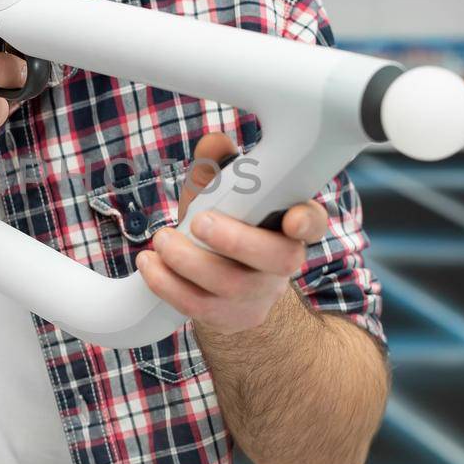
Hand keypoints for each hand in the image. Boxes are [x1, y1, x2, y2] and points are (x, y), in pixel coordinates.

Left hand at [134, 131, 330, 335]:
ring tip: (161, 240)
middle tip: (199, 221)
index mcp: (289, 227)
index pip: (313, 223)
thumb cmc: (225, 226)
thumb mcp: (221, 194)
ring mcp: (258, 295)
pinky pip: (200, 307)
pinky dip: (168, 285)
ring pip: (232, 286)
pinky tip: (149, 265)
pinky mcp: (230, 318)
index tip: (292, 218)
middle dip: (236, 240)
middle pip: (276, 259)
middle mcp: (282, 264)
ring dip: (189, 261)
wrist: (222, 286)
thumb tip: (213, 145)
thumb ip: (219, 167)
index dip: (307, 221)